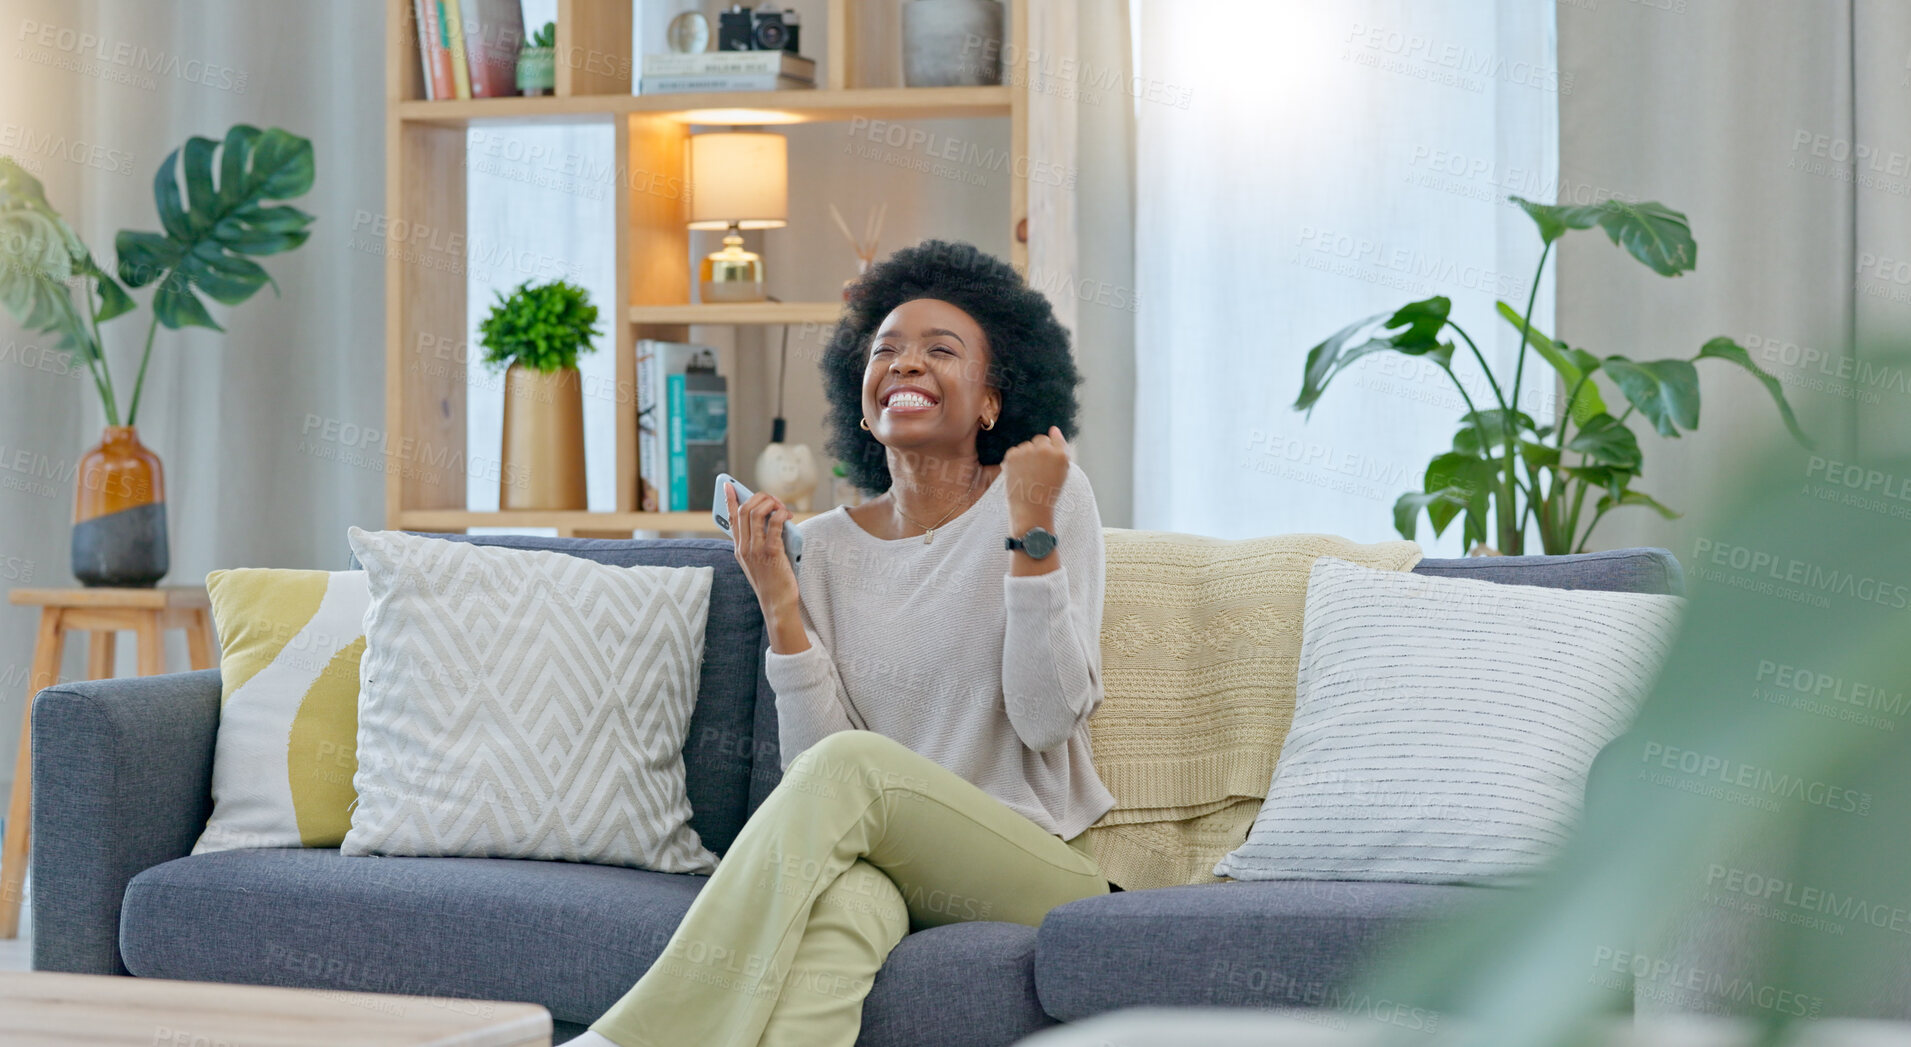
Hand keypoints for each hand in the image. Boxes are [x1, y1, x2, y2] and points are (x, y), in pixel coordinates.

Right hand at [726, 480, 798, 613]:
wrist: (777, 604)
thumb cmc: (772, 583)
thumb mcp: (758, 562)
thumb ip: (759, 542)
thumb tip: (770, 519)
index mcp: (739, 549)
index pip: (730, 519)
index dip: (728, 499)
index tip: (728, 485)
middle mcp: (744, 548)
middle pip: (743, 510)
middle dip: (759, 497)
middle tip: (773, 500)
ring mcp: (756, 550)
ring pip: (756, 512)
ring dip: (771, 503)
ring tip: (782, 507)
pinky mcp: (771, 552)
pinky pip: (774, 523)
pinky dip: (781, 514)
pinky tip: (787, 515)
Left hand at [1002, 424, 1069, 529]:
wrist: (1031, 510)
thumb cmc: (1048, 493)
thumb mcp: (1062, 471)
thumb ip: (1060, 448)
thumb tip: (1053, 428)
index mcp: (1061, 454)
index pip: (1055, 438)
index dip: (1050, 451)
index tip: (1046, 463)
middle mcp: (1045, 449)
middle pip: (1040, 439)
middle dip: (1038, 451)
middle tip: (1037, 472)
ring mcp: (1028, 451)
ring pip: (1026, 446)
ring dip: (1026, 456)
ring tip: (1028, 476)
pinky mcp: (1012, 455)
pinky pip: (1014, 451)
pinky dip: (1015, 461)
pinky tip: (1019, 475)